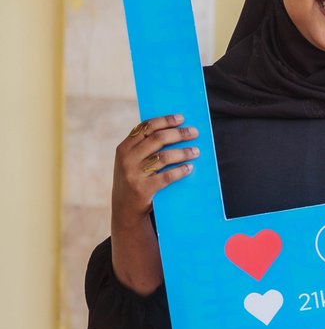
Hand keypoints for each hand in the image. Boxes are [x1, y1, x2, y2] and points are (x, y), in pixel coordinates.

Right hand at [112, 114, 197, 228]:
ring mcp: (133, 175)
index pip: (146, 127)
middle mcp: (126, 159)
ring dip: (184, 152)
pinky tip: (190, 167)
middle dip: (179, 133)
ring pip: (164, 157)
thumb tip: (176, 129)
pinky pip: (167, 176)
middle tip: (195, 132)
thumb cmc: (135, 179)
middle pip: (158, 139)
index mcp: (124, 148)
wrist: (125, 210)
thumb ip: (144, 146)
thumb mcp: (131, 161)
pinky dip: (180, 170)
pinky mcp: (142, 189)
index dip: (165, 120)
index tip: (182, 118)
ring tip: (196, 151)